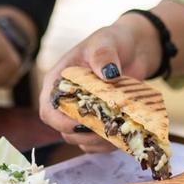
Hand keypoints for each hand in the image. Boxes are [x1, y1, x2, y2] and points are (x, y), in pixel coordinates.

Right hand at [38, 15, 159, 153]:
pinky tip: (126, 131)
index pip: (48, 111)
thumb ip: (103, 55)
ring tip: (120, 129)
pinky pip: (101, 142)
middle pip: (65, 132)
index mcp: (58, 82)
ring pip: (83, 141)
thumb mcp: (105, 42)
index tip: (81, 122)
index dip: (60, 122)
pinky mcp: (101, 122)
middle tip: (108, 127)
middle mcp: (67, 101)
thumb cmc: (113, 41)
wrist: (134, 48)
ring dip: (100, 141)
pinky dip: (112, 142)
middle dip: (85, 134)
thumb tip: (108, 75)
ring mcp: (84, 113)